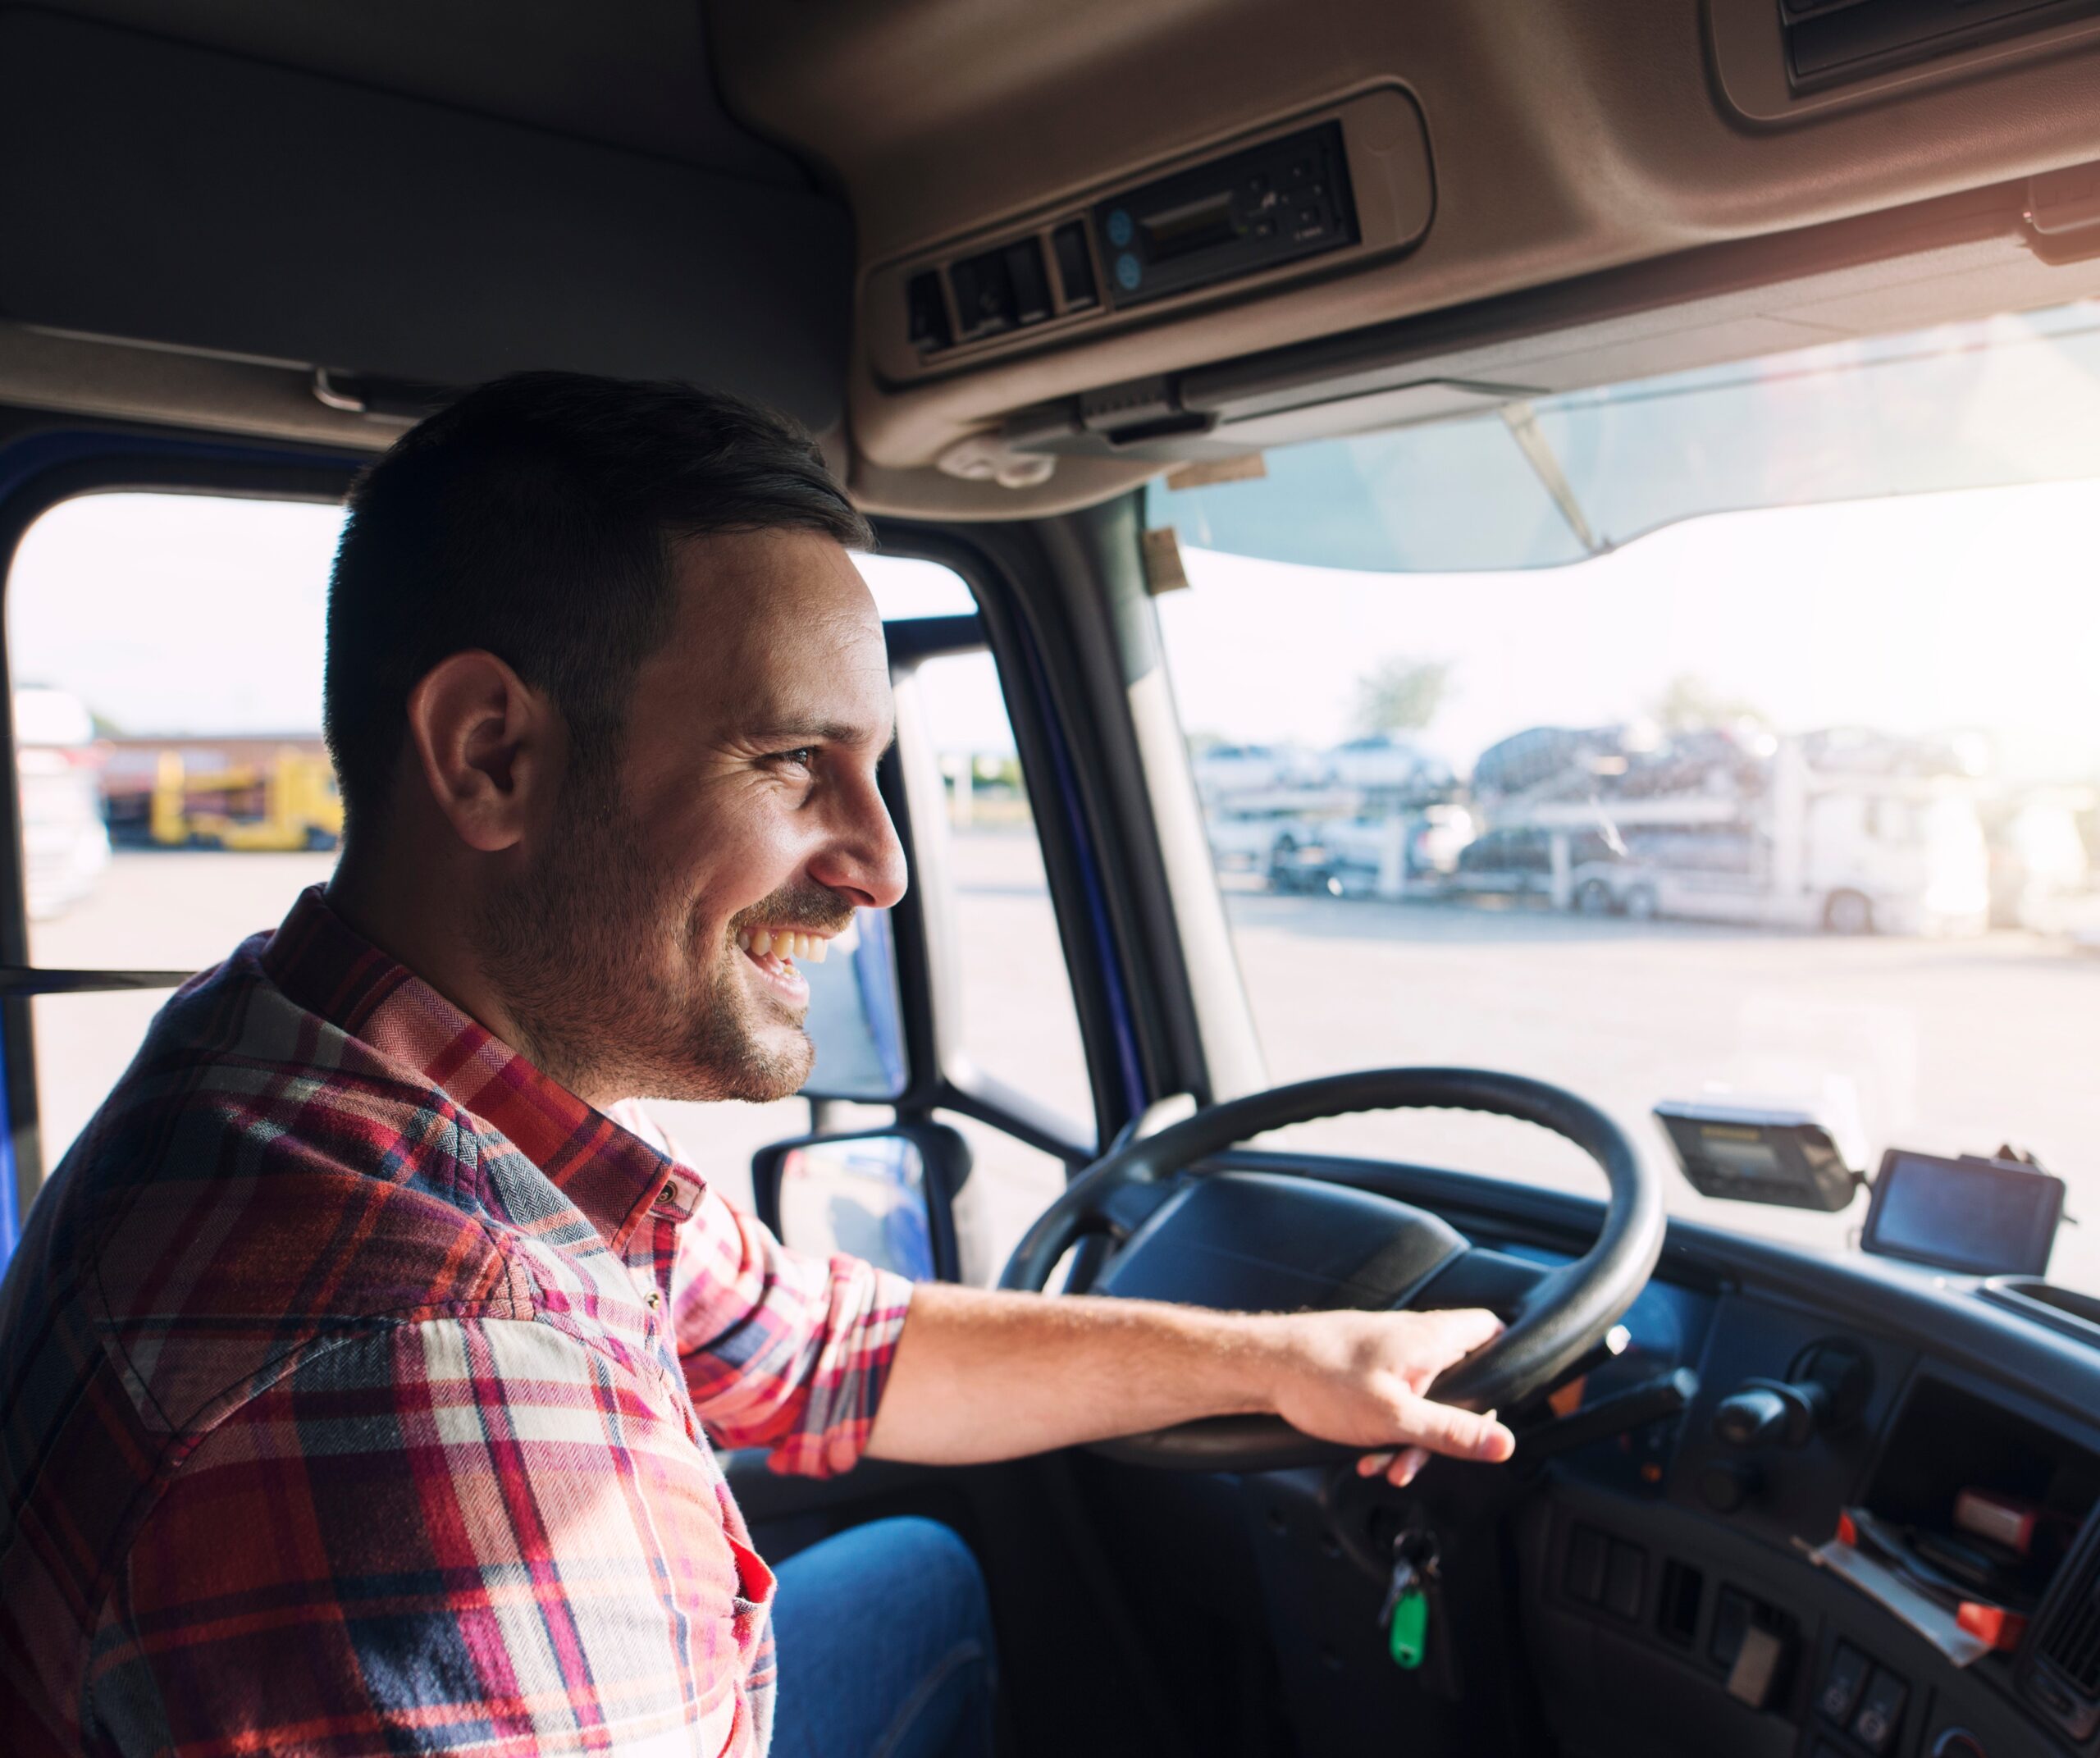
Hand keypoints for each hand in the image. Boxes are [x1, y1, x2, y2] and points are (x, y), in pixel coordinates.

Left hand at [1259, 1307, 1515, 1488]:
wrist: (1260, 1366)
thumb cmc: (1320, 1379)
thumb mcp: (1395, 1418)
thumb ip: (1452, 1432)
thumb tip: (1504, 1443)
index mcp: (1431, 1338)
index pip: (1493, 1331)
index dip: (1507, 1363)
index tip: (1502, 1402)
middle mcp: (1413, 1338)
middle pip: (1459, 1380)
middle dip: (1448, 1427)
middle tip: (1430, 1454)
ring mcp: (1388, 1352)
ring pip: (1423, 1398)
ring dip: (1410, 1438)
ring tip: (1386, 1465)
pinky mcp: (1365, 1367)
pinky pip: (1393, 1401)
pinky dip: (1386, 1429)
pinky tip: (1366, 1455)